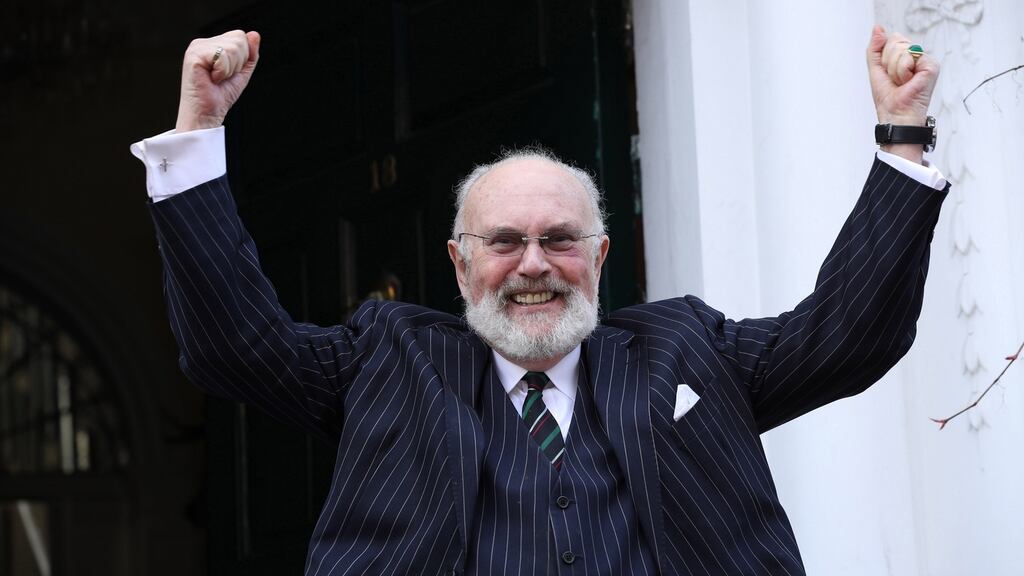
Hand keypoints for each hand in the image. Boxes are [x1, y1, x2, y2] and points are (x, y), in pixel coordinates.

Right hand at [175, 30, 260, 131]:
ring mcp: (196, 48)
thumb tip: (254, 34)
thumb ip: (250, 54)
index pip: (240, 36)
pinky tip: (212, 79)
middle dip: (238, 63)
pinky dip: (223, 72)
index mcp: (212, 44)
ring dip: (230, 69)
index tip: (229, 73)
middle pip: (238, 39)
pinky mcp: (194, 56)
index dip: (243, 58)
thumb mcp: (241, 73)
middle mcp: (202, 43)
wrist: (207, 114)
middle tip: (223, 77)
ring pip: (232, 47)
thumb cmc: (221, 96)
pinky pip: (222, 56)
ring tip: (217, 78)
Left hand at [866, 26, 938, 162]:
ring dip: (894, 69)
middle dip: (888, 62)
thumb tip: (878, 28)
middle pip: (896, 41)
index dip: (884, 57)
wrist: (896, 114)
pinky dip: (902, 71)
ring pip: (901, 48)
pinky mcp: (931, 65)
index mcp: (906, 56)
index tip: (888, 74)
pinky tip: (908, 82)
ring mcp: (925, 60)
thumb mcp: (876, 68)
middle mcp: (917, 56)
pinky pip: (908, 57)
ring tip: (901, 82)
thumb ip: (875, 48)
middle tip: (895, 79)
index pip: (892, 39)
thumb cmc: (888, 97)